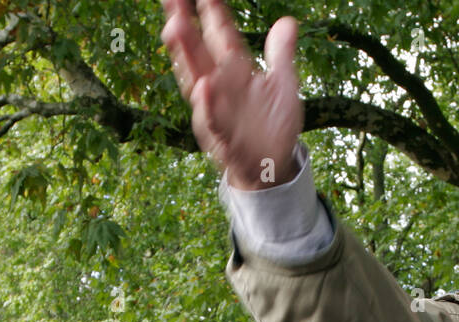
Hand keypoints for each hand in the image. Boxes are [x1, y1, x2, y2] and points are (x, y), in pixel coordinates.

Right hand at [161, 0, 301, 189]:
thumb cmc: (274, 125)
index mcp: (235, 70)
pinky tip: (203, 87)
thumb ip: (281, 54)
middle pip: (197, 51)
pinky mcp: (223, 138)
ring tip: (175, 29)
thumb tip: (287, 21)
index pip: (220, 34)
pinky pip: (212, 120)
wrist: (272, 167)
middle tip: (172, 0)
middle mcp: (220, 87)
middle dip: (184, 26)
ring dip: (184, 57)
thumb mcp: (283, 85)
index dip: (211, 11)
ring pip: (196, 81)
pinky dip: (207, 106)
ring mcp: (218, 111)